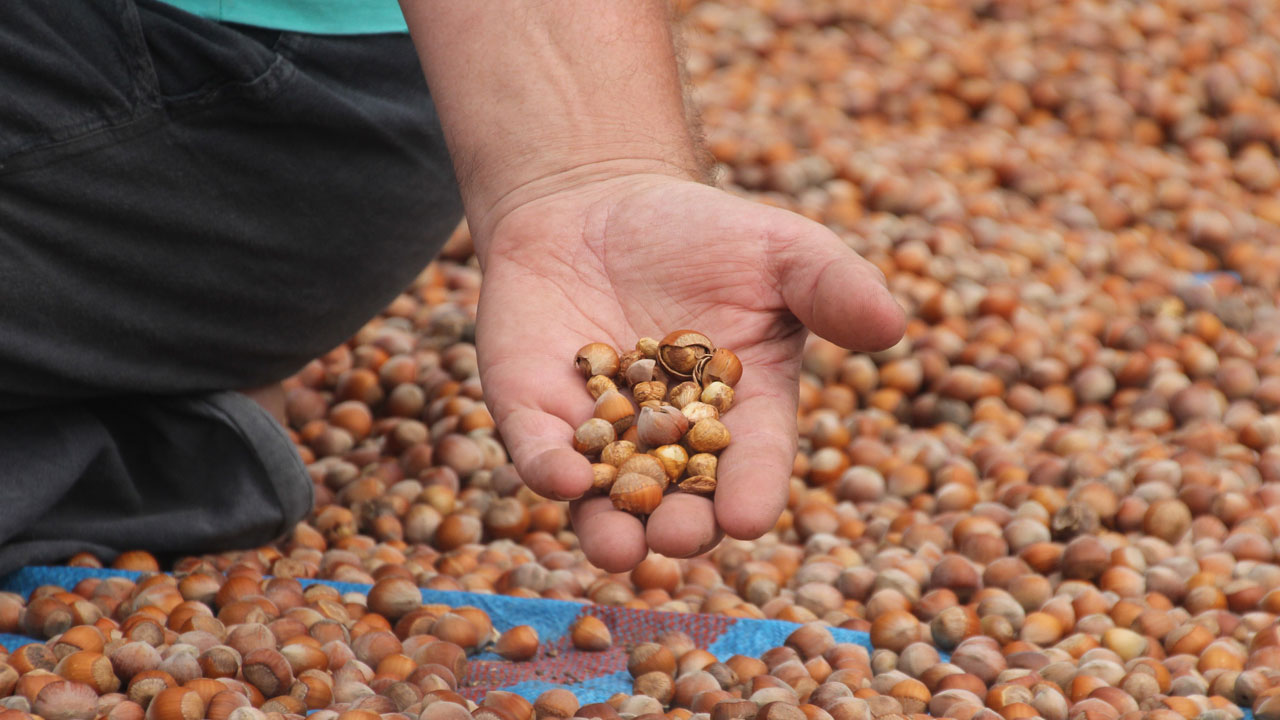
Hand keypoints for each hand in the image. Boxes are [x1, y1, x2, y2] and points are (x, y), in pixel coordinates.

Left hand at [473, 173, 904, 571]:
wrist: (598, 204)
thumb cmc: (704, 234)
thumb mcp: (780, 248)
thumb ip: (832, 285)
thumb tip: (893, 322)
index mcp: (742, 413)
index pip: (753, 462)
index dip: (752, 490)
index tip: (748, 516)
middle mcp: (670, 442)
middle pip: (680, 500)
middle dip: (680, 525)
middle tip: (679, 538)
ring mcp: (598, 435)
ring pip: (605, 498)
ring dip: (611, 526)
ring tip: (619, 543)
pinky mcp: (534, 412)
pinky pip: (539, 448)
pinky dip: (547, 467)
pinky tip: (560, 476)